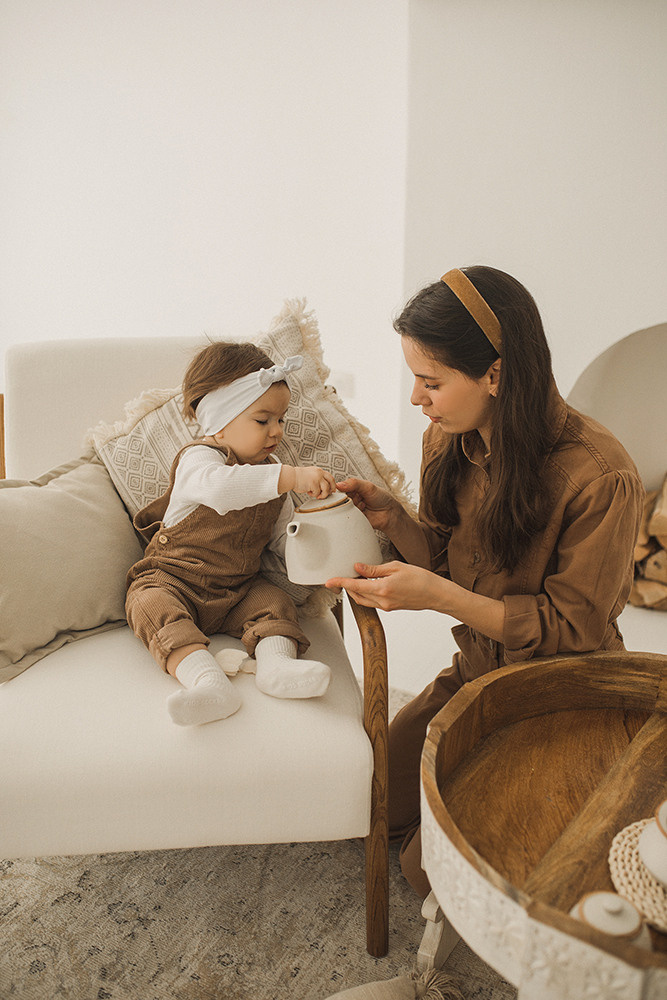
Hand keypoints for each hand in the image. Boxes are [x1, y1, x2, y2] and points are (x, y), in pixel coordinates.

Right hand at [293, 465, 336, 498]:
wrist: (290, 476)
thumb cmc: (298, 477)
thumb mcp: (310, 474)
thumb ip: (317, 478)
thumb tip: (324, 488)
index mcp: (318, 471)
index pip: (329, 476)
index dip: (332, 483)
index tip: (332, 489)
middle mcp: (319, 473)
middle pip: (331, 481)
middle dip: (332, 488)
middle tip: (329, 493)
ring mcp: (317, 478)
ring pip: (326, 489)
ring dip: (322, 494)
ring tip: (317, 496)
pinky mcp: (313, 484)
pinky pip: (317, 493)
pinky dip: (313, 495)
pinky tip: (308, 492)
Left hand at [325, 560, 446, 611]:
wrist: (435, 594)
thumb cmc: (420, 578)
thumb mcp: (395, 567)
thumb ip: (374, 569)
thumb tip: (357, 568)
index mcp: (382, 589)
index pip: (354, 586)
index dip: (340, 582)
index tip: (328, 581)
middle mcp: (382, 600)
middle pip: (356, 595)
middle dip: (347, 586)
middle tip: (342, 575)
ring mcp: (386, 606)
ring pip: (363, 600)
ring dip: (356, 591)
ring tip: (355, 578)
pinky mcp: (390, 608)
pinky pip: (372, 602)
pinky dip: (366, 594)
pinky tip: (368, 585)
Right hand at [336, 477, 398, 533]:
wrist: (389, 513)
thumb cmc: (381, 498)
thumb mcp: (368, 486)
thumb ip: (353, 483)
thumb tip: (338, 485)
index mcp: (353, 490)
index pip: (340, 489)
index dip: (343, 490)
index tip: (351, 491)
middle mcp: (350, 500)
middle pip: (341, 500)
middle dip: (351, 499)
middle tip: (360, 498)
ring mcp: (352, 510)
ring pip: (344, 509)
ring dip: (355, 507)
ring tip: (364, 506)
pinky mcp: (353, 519)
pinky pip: (348, 518)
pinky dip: (355, 515)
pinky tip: (364, 512)